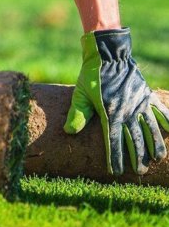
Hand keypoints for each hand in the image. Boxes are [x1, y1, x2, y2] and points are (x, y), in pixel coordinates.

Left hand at [64, 28, 168, 174]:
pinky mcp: (147, 95)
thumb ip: (77, 113)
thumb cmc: (91, 75)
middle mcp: (127, 111)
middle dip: (137, 157)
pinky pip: (160, 111)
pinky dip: (167, 121)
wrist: (108, 54)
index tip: (115, 171)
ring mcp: (139, 103)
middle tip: (139, 172)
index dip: (115, 157)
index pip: (113, 141)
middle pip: (134, 139)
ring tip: (157, 158)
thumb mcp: (81, 93)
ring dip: (154, 145)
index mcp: (109, 113)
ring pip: (150, 129)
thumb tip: (69, 132)